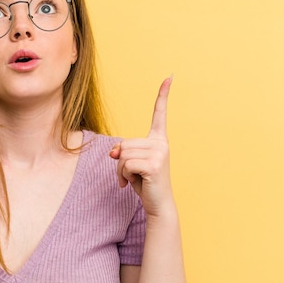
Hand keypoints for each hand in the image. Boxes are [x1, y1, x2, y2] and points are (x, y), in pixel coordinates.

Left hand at [109, 76, 173, 216]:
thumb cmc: (144, 183)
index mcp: (158, 140)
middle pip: (124, 143)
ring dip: (120, 171)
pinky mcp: (154, 164)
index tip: (169, 77)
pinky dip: (122, 176)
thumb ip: (123, 152)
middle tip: (130, 175)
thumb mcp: (131, 164)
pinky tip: (131, 184)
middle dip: (120, 162)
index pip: (159, 114)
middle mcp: (161, 143)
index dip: (163, 95)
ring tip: (132, 179)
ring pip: (122, 155)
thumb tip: (114, 152)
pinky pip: (125, 164)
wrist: (157, 205)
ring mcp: (159, 153)